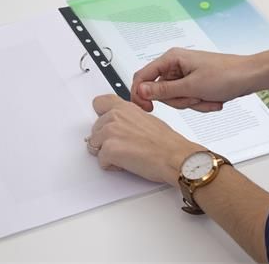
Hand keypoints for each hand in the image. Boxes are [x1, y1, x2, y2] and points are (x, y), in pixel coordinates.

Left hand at [88, 94, 203, 186]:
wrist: (174, 156)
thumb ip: (128, 118)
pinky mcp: (109, 149)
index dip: (101, 115)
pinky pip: (101, 161)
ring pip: (94, 145)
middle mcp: (115, 116)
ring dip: (107, 152)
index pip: (99, 103)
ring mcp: (110, 132)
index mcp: (125, 107)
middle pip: (95, 129)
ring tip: (126, 154)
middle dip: (105, 139)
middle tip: (124, 145)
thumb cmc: (166, 142)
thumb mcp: (146, 119)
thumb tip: (122, 125)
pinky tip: (127, 162)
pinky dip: (112, 166)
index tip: (105, 122)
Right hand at [131, 48, 257, 111]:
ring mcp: (185, 75)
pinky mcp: (193, 83)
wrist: (250, 76)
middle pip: (160, 91)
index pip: (143, 76)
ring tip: (207, 97)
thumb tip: (141, 91)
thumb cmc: (226, 75)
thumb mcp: (192, 86)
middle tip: (195, 98)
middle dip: (178, 100)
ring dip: (192, 103)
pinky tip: (212, 99)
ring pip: (175, 98)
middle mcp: (175, 65)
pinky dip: (199, 103)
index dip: (140, 94)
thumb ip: (164, 90)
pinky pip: (187, 99)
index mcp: (171, 58)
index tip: (146, 109)